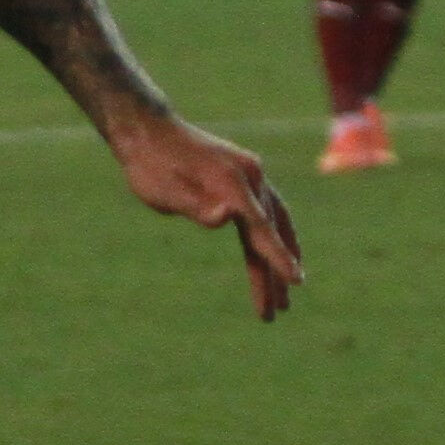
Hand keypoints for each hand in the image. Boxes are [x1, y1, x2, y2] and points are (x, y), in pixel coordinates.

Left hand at [108, 108, 305, 320]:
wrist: (148, 133)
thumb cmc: (152, 166)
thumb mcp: (165, 192)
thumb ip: (197, 206)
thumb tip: (227, 215)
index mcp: (232, 181)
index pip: (261, 226)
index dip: (278, 256)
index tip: (296, 279)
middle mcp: (250, 175)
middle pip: (271, 230)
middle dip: (275, 272)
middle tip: (278, 311)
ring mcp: (250, 175)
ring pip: (273, 224)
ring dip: (278, 259)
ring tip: (283, 297)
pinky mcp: (243, 179)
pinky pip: (265, 214)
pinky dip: (271, 239)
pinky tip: (271, 260)